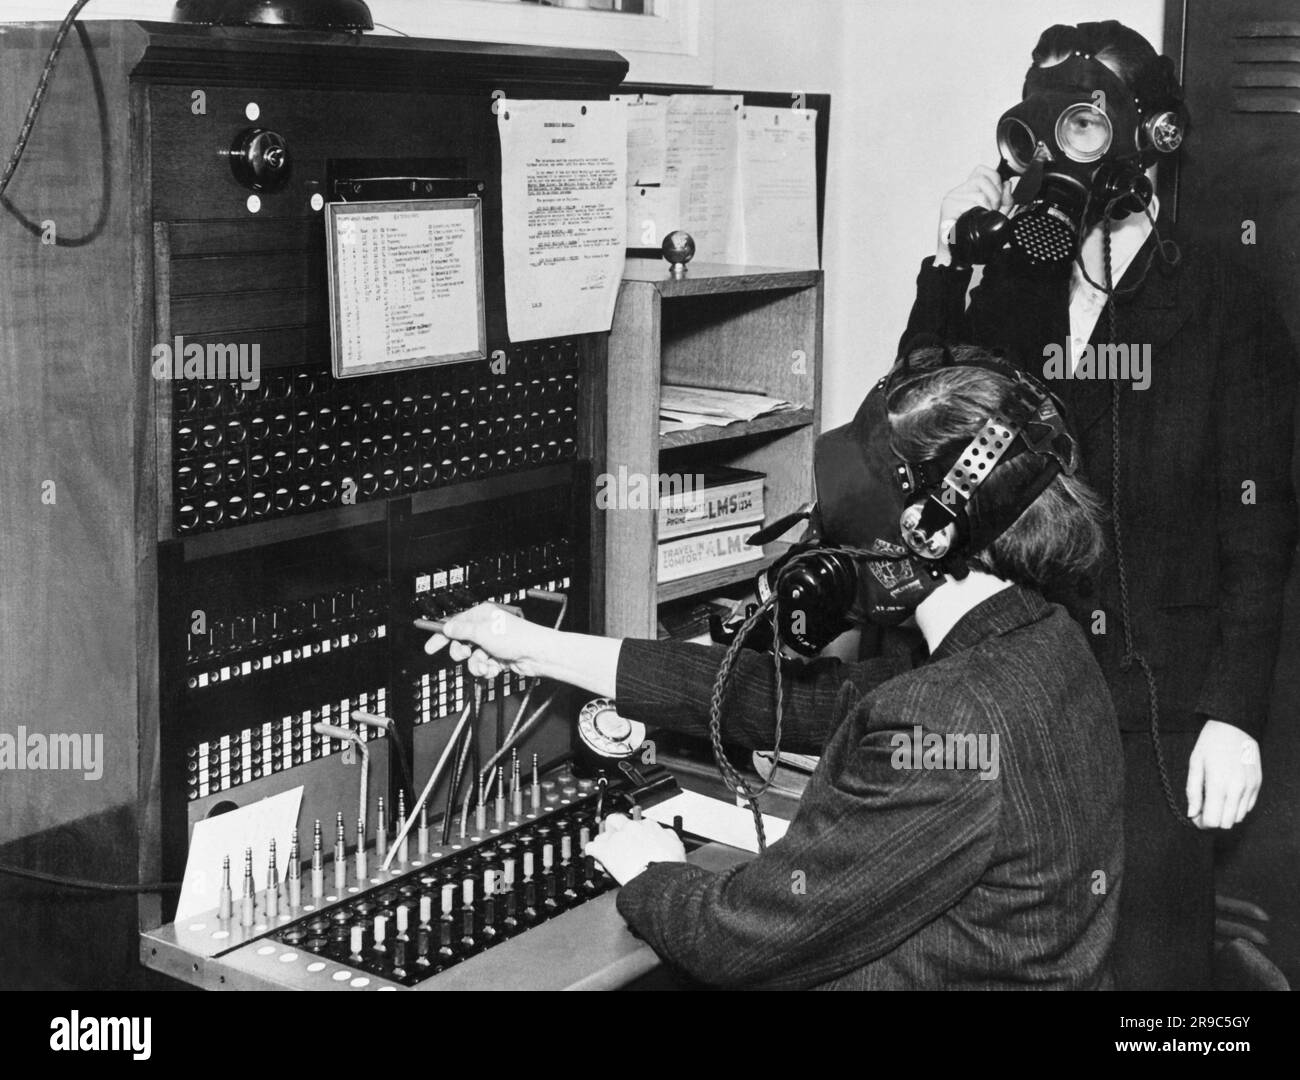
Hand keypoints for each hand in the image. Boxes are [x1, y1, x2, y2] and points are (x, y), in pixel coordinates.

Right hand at [423, 602, 554, 679]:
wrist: (536, 654)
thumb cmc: (516, 637)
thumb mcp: (482, 632)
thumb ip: (461, 630)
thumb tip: (447, 628)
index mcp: (482, 615)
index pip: (455, 624)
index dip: (442, 635)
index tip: (430, 646)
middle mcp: (487, 628)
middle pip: (461, 643)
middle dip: (461, 653)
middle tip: (465, 655)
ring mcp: (493, 644)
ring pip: (473, 658)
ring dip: (476, 665)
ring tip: (485, 665)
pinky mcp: (499, 657)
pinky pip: (484, 666)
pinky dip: (488, 669)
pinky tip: (495, 668)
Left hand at [584, 813, 685, 884]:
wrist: (660, 879)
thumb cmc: (669, 866)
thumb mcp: (676, 845)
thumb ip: (667, 836)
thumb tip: (665, 835)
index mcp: (648, 826)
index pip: (635, 823)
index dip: (632, 834)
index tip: (632, 841)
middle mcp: (631, 828)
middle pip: (614, 819)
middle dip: (612, 829)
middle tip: (615, 841)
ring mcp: (617, 839)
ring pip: (601, 835)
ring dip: (603, 845)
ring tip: (607, 856)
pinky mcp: (605, 851)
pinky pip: (591, 848)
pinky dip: (593, 855)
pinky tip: (597, 861)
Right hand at [936, 165, 1014, 262]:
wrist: (956, 254)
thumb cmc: (972, 235)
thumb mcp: (995, 216)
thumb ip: (1004, 201)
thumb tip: (1007, 184)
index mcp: (968, 191)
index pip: (981, 170)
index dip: (994, 177)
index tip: (999, 193)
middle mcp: (959, 191)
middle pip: (982, 177)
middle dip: (995, 193)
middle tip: (995, 209)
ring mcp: (952, 198)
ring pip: (979, 191)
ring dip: (989, 204)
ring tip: (986, 215)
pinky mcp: (949, 205)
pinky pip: (972, 201)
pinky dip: (981, 210)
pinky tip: (978, 218)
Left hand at [1186, 719, 1261, 829]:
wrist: (1234, 727)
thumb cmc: (1210, 744)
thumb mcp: (1195, 764)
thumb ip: (1193, 791)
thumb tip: (1192, 814)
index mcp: (1218, 785)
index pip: (1213, 820)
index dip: (1202, 823)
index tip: (1195, 816)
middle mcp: (1237, 789)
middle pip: (1226, 823)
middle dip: (1214, 820)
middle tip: (1204, 809)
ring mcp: (1250, 787)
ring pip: (1238, 817)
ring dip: (1226, 814)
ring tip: (1216, 799)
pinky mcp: (1257, 784)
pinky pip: (1248, 807)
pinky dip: (1237, 807)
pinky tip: (1228, 794)